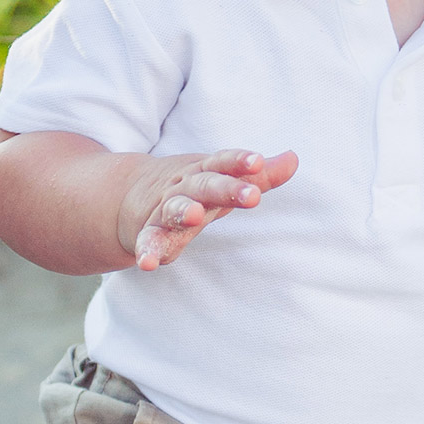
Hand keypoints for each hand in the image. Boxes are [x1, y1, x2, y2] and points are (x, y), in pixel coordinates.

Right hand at [118, 148, 298, 270]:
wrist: (129, 195)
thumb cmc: (193, 189)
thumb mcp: (223, 179)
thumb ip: (259, 175)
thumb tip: (294, 158)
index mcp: (205, 172)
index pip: (224, 163)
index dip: (240, 161)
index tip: (257, 162)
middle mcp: (185, 188)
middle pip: (205, 184)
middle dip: (225, 188)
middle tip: (251, 195)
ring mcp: (165, 210)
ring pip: (174, 209)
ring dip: (183, 211)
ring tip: (193, 215)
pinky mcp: (150, 233)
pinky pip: (149, 241)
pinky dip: (148, 251)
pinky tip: (148, 264)